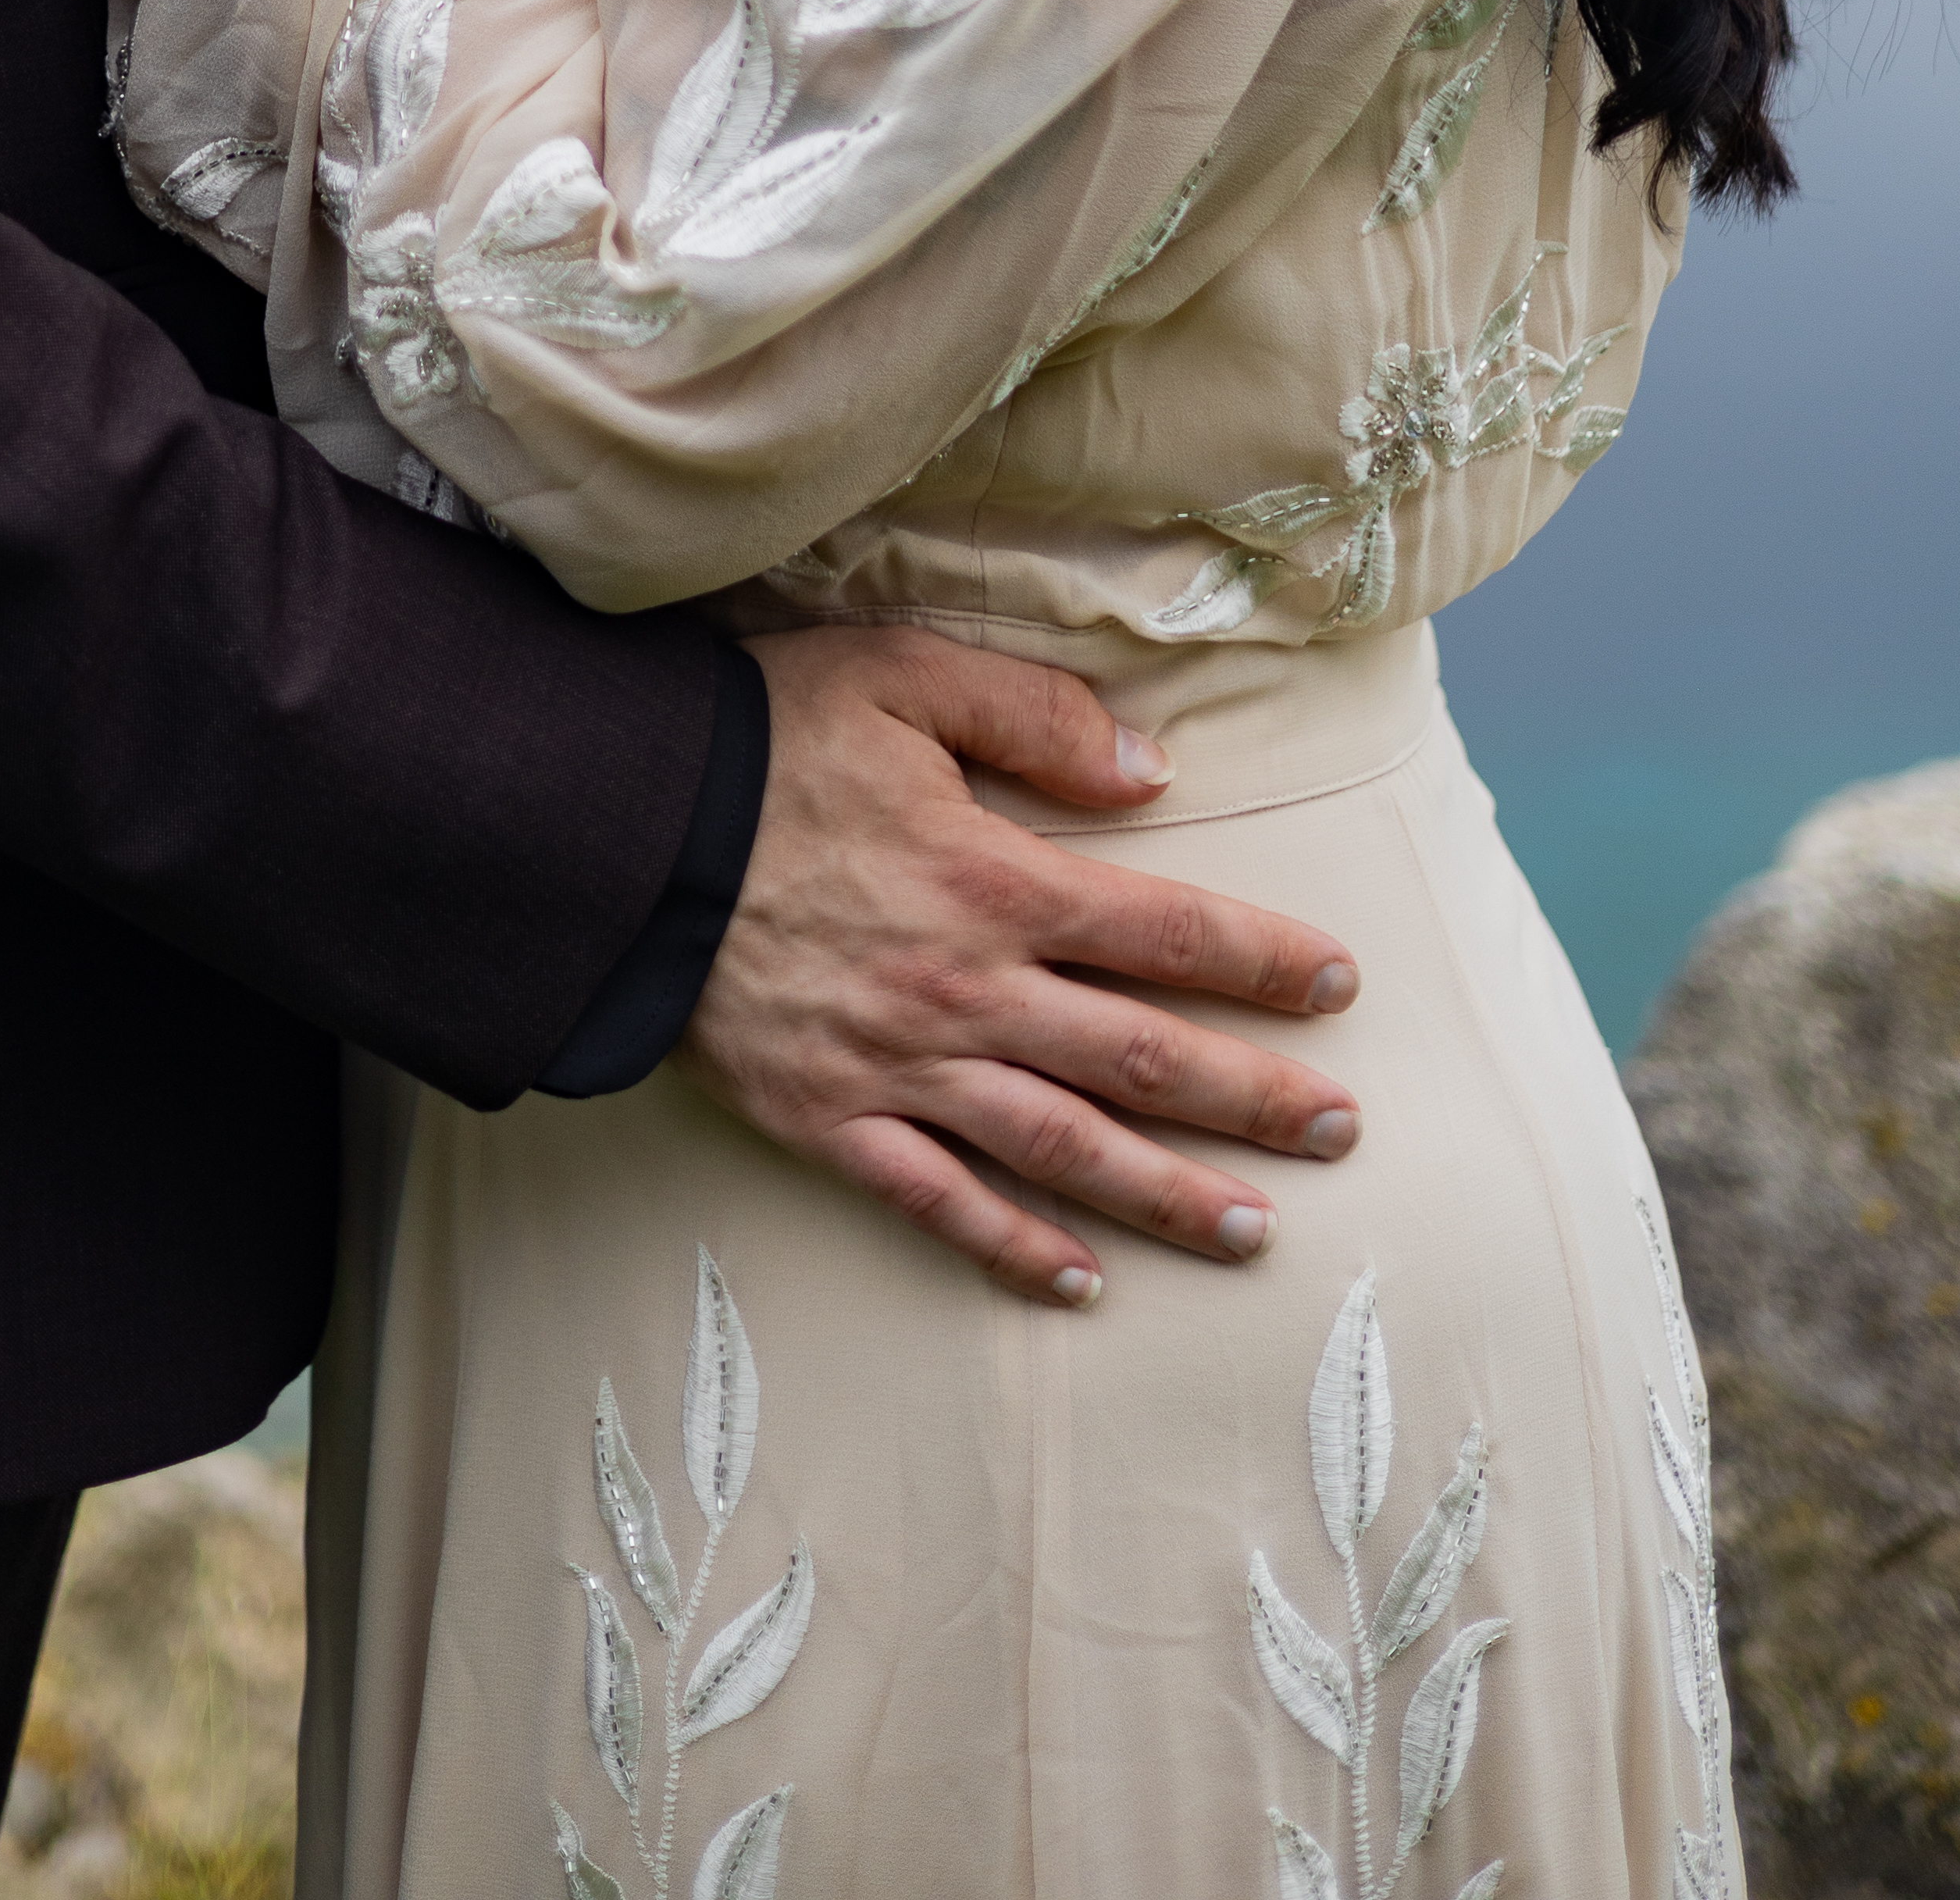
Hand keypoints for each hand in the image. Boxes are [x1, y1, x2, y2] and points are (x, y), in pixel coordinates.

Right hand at [683, 626, 1363, 1306]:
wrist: (616, 835)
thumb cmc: (761, 739)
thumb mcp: (900, 674)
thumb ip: (1033, 715)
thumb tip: (1150, 776)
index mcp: (998, 880)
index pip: (1168, 932)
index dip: (1263, 961)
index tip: (1339, 983)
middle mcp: (969, 992)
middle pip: (1143, 1059)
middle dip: (1254, 1100)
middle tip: (1343, 1130)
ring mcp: (901, 1069)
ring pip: (1066, 1150)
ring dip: (1168, 1197)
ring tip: (1253, 1232)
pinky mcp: (829, 1120)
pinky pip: (940, 1203)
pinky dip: (1015, 1251)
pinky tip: (1080, 1285)